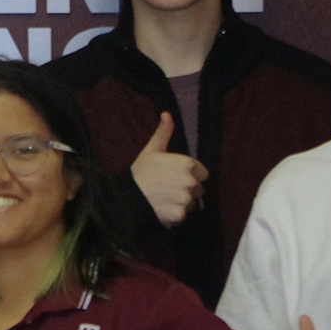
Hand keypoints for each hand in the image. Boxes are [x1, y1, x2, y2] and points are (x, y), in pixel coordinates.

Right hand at [131, 112, 207, 226]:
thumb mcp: (152, 150)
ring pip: (191, 203)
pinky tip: (163, 209)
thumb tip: (167, 114)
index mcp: (188, 164)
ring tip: (165, 200)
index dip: (190, 175)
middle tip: (168, 189)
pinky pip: (183, 216)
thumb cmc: (140, 172)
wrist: (128, 197)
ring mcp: (186, 199)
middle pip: (198, 189)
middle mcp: (191, 182)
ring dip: (181, 203)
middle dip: (187, 190)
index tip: (175, 177)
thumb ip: (164, 132)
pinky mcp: (180, 214)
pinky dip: (175, 215)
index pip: (202, 173)